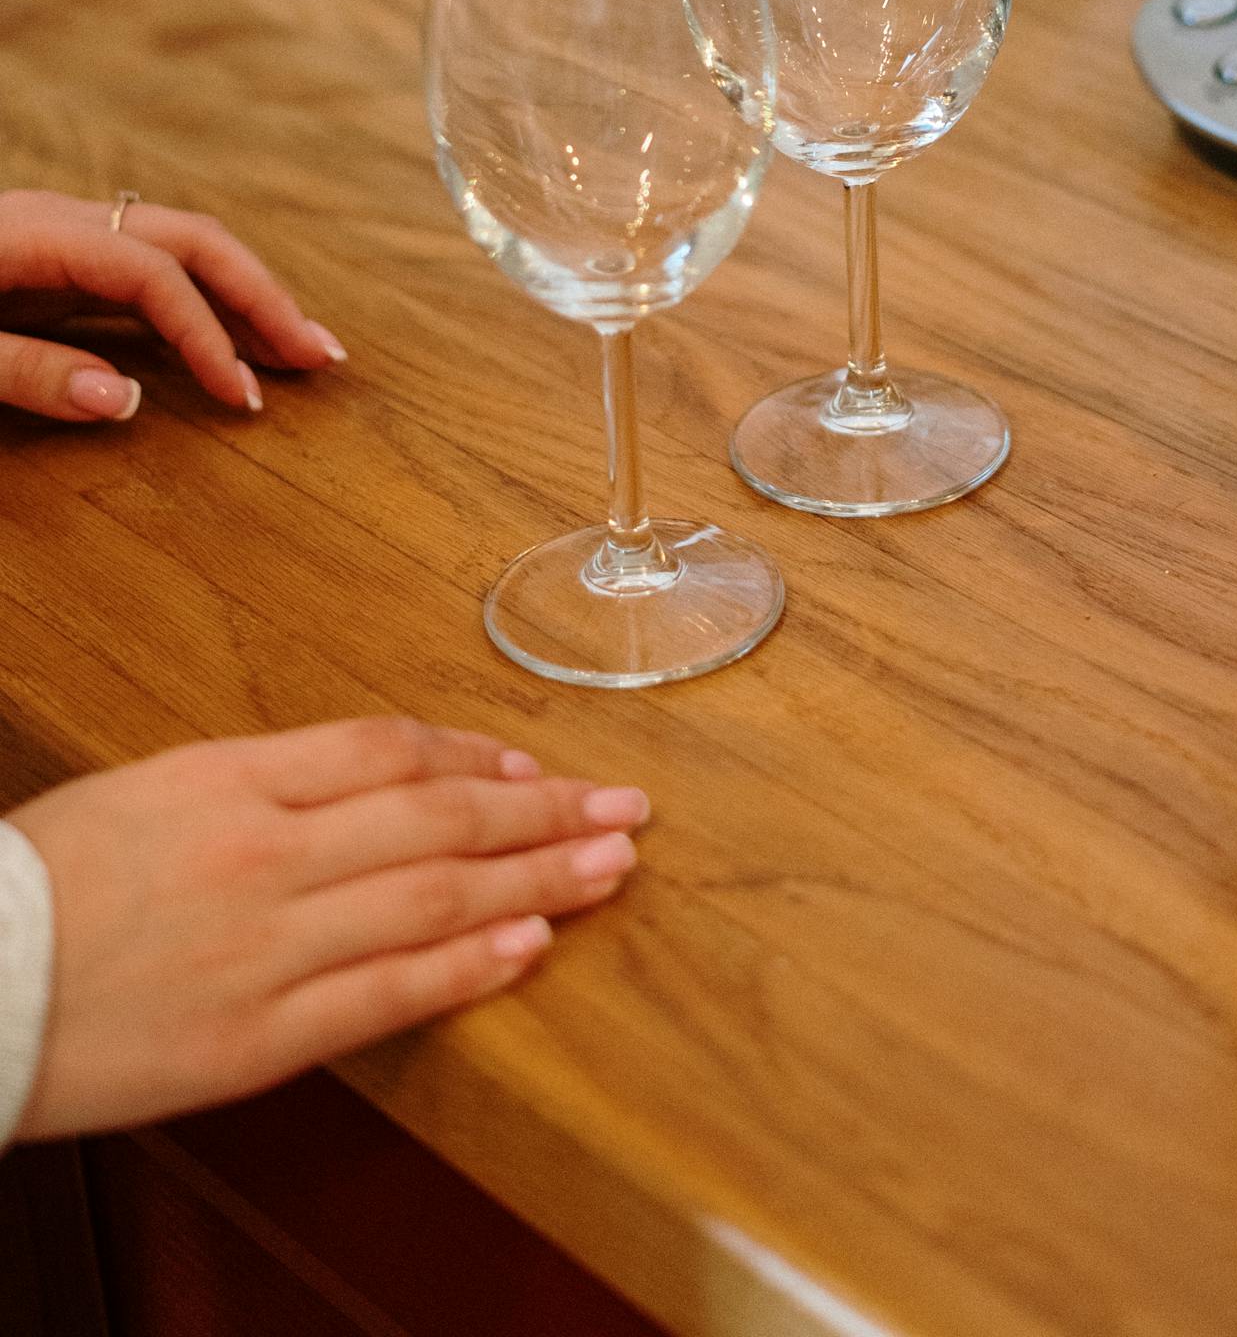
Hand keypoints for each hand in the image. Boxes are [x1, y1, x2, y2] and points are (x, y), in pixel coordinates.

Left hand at [0, 187, 342, 418]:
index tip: (243, 395)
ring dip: (246, 297)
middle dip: (263, 297)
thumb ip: (28, 372)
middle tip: (319, 354)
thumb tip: (123, 401)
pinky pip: (155, 268)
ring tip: (299, 349)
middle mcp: (63, 220)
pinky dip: (205, 302)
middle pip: (194, 241)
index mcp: (38, 233)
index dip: (209, 334)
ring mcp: (65, 234)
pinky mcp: (61, 258)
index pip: (156, 273)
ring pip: (183, 249)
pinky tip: (233, 339)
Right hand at [10, 717, 649, 1138]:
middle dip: (543, 810)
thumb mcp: (154, 792)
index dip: (477, 755)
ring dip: (537, 878)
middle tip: (624, 806)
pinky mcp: (255, 1039)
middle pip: (436, 816)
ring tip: (611, 866)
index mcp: (232, 779)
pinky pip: (387, 994)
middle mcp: (263, 853)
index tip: (537, 767)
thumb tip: (372, 787)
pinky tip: (532, 945)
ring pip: (434, 898)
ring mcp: (266, 947)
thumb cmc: (44, 883)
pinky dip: (468, 969)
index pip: (388, 750)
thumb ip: (264, 787)